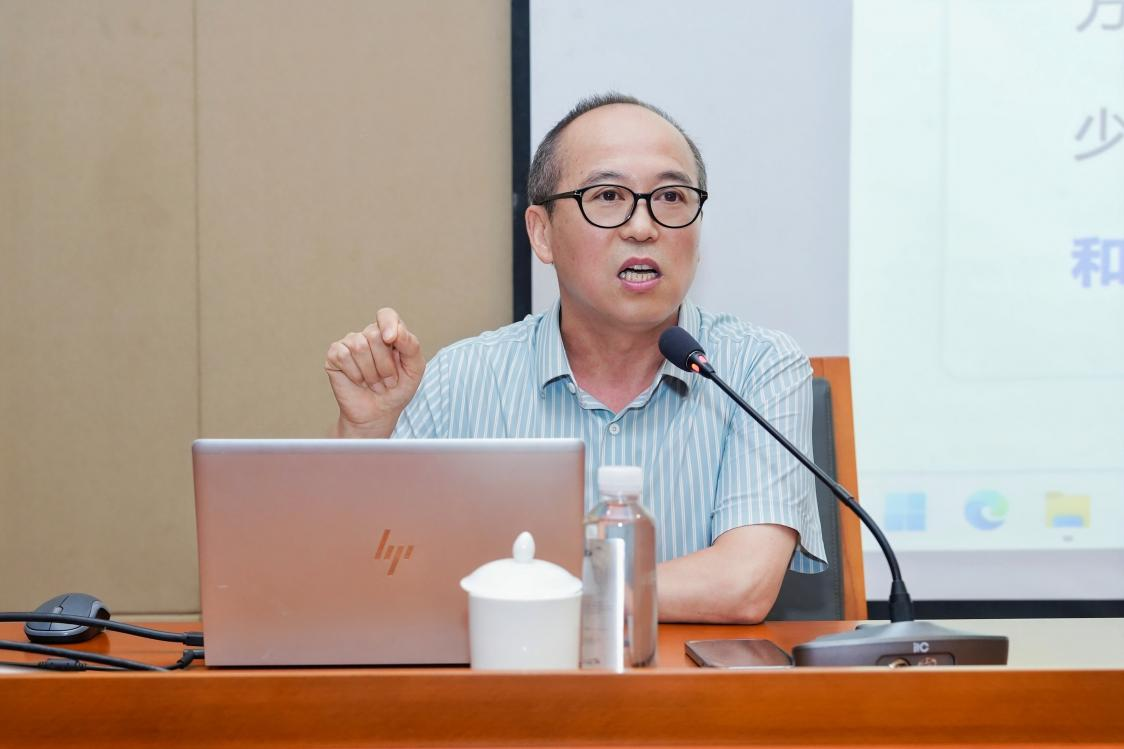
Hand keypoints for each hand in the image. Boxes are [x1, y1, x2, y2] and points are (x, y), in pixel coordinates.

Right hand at [324, 308, 425, 436]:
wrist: (378, 413)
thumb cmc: (398, 389)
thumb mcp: (414, 369)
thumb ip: (411, 346)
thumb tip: (396, 330)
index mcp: (389, 333)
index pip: (386, 315)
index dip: (388, 324)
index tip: (391, 340)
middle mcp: (368, 335)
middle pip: (374, 334)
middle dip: (385, 364)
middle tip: (388, 380)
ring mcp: (349, 343)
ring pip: (359, 346)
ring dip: (371, 372)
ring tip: (375, 383)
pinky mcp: (334, 355)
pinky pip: (343, 356)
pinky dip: (355, 374)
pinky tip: (359, 381)